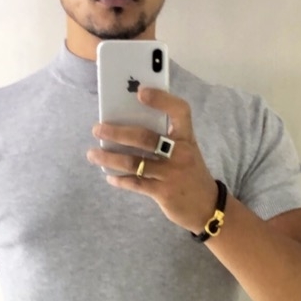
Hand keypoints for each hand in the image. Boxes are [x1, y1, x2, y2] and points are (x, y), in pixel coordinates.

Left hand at [87, 88, 218, 234]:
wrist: (207, 207)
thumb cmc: (190, 174)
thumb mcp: (185, 152)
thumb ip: (165, 139)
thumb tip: (128, 126)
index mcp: (186, 138)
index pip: (179, 111)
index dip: (161, 99)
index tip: (140, 92)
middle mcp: (180, 153)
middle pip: (145, 137)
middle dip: (118, 132)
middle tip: (97, 128)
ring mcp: (172, 174)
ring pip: (134, 163)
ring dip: (109, 158)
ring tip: (93, 154)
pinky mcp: (164, 192)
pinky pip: (136, 183)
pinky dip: (120, 179)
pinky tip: (109, 176)